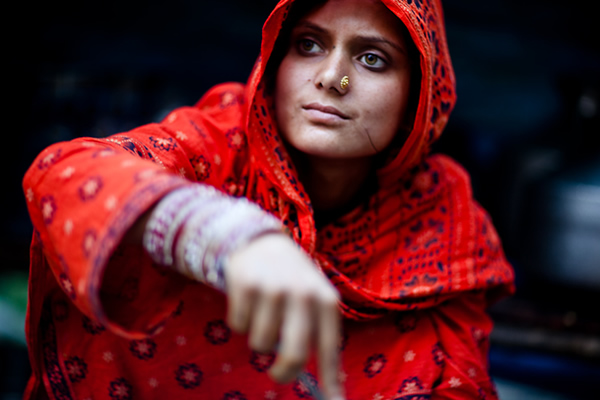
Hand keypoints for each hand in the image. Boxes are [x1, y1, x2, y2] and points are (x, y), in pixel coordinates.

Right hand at [226, 233, 343, 399]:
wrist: (262, 242)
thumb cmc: (292, 280)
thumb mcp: (312, 298)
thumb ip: (316, 333)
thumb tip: (327, 386)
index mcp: (325, 299)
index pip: (329, 348)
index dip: (331, 380)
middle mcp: (303, 293)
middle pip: (294, 354)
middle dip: (284, 373)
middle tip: (278, 374)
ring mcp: (274, 289)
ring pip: (261, 344)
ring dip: (259, 339)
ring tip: (263, 316)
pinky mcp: (246, 285)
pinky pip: (238, 326)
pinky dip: (240, 321)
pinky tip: (248, 302)